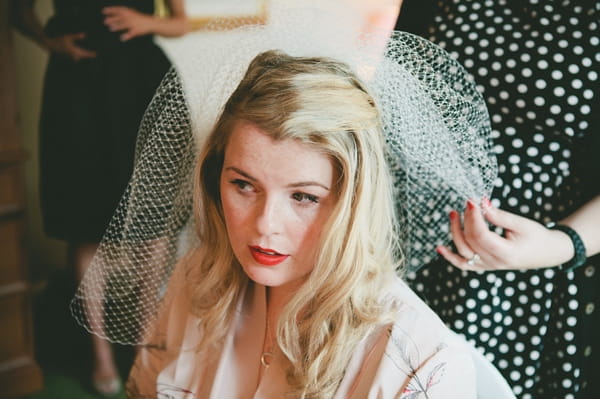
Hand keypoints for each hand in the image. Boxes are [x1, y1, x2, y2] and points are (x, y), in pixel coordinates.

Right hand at [46, 33, 96, 60]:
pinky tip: (80, 52)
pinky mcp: (68, 57)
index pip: (86, 54)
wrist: (50, 44)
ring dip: (83, 55)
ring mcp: (70, 57)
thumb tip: (85, 35)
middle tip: (94, 53)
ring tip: (88, 53)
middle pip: (83, 56)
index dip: (91, 54)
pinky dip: (79, 55)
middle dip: (88, 55)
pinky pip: (76, 57)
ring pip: (80, 57)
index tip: (97, 54)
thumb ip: (77, 36)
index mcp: (74, 51)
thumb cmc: (59, 40)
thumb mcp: (68, 37)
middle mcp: (73, 56)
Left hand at [103, 6, 152, 40]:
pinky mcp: (137, 31)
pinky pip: (131, 33)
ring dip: (118, 26)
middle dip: (113, 19)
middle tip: (105, 21)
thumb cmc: (139, 19)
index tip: (103, 11)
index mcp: (129, 12)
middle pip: (120, 17)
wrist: (150, 23)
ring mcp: (134, 24)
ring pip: (125, 24)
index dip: (111, 10)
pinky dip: (127, 36)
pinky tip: (122, 38)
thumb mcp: (131, 14)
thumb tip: (111, 17)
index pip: (119, 9)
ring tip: (111, 28)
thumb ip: (122, 15)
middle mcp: (131, 17)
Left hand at [436, 198, 573, 270]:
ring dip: (455, 232)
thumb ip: (499, 216)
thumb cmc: (538, 237)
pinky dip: (451, 257)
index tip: (472, 201)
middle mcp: (494, 262)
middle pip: (471, 241)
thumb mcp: (522, 224)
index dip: (474, 217)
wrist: (549, 253)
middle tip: (468, 202)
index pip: (482, 235)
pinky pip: (464, 264)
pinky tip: (440, 248)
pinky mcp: (485, 265)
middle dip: (466, 219)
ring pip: (464, 251)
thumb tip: (481, 202)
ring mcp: (488, 266)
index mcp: (506, 253)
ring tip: (453, 214)